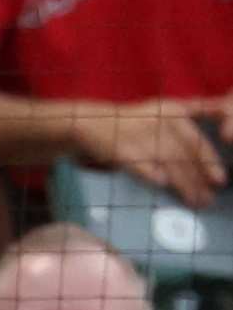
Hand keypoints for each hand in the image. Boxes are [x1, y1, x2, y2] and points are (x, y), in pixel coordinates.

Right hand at [74, 99, 224, 206]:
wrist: (91, 121)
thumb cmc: (134, 120)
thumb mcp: (165, 108)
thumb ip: (197, 110)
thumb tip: (224, 115)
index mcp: (173, 111)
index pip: (196, 140)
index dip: (209, 160)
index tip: (220, 180)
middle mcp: (159, 121)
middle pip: (184, 154)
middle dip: (198, 178)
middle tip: (208, 199)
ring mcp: (140, 136)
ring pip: (167, 162)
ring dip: (182, 184)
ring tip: (194, 201)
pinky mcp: (120, 149)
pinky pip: (138, 163)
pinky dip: (149, 173)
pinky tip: (160, 183)